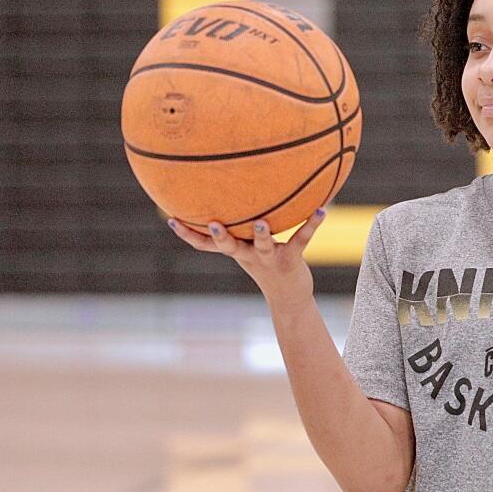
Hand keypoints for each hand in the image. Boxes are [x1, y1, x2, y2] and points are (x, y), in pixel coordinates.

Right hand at [167, 208, 327, 304]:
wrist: (288, 296)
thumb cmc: (265, 263)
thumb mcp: (248, 247)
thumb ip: (238, 227)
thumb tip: (230, 194)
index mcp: (236, 251)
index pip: (205, 245)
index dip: (187, 234)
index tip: (170, 217)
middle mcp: (249, 255)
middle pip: (230, 246)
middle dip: (220, 236)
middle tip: (213, 223)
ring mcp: (269, 258)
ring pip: (264, 246)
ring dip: (262, 234)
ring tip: (261, 222)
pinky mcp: (292, 259)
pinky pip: (301, 238)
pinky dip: (312, 224)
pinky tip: (322, 210)